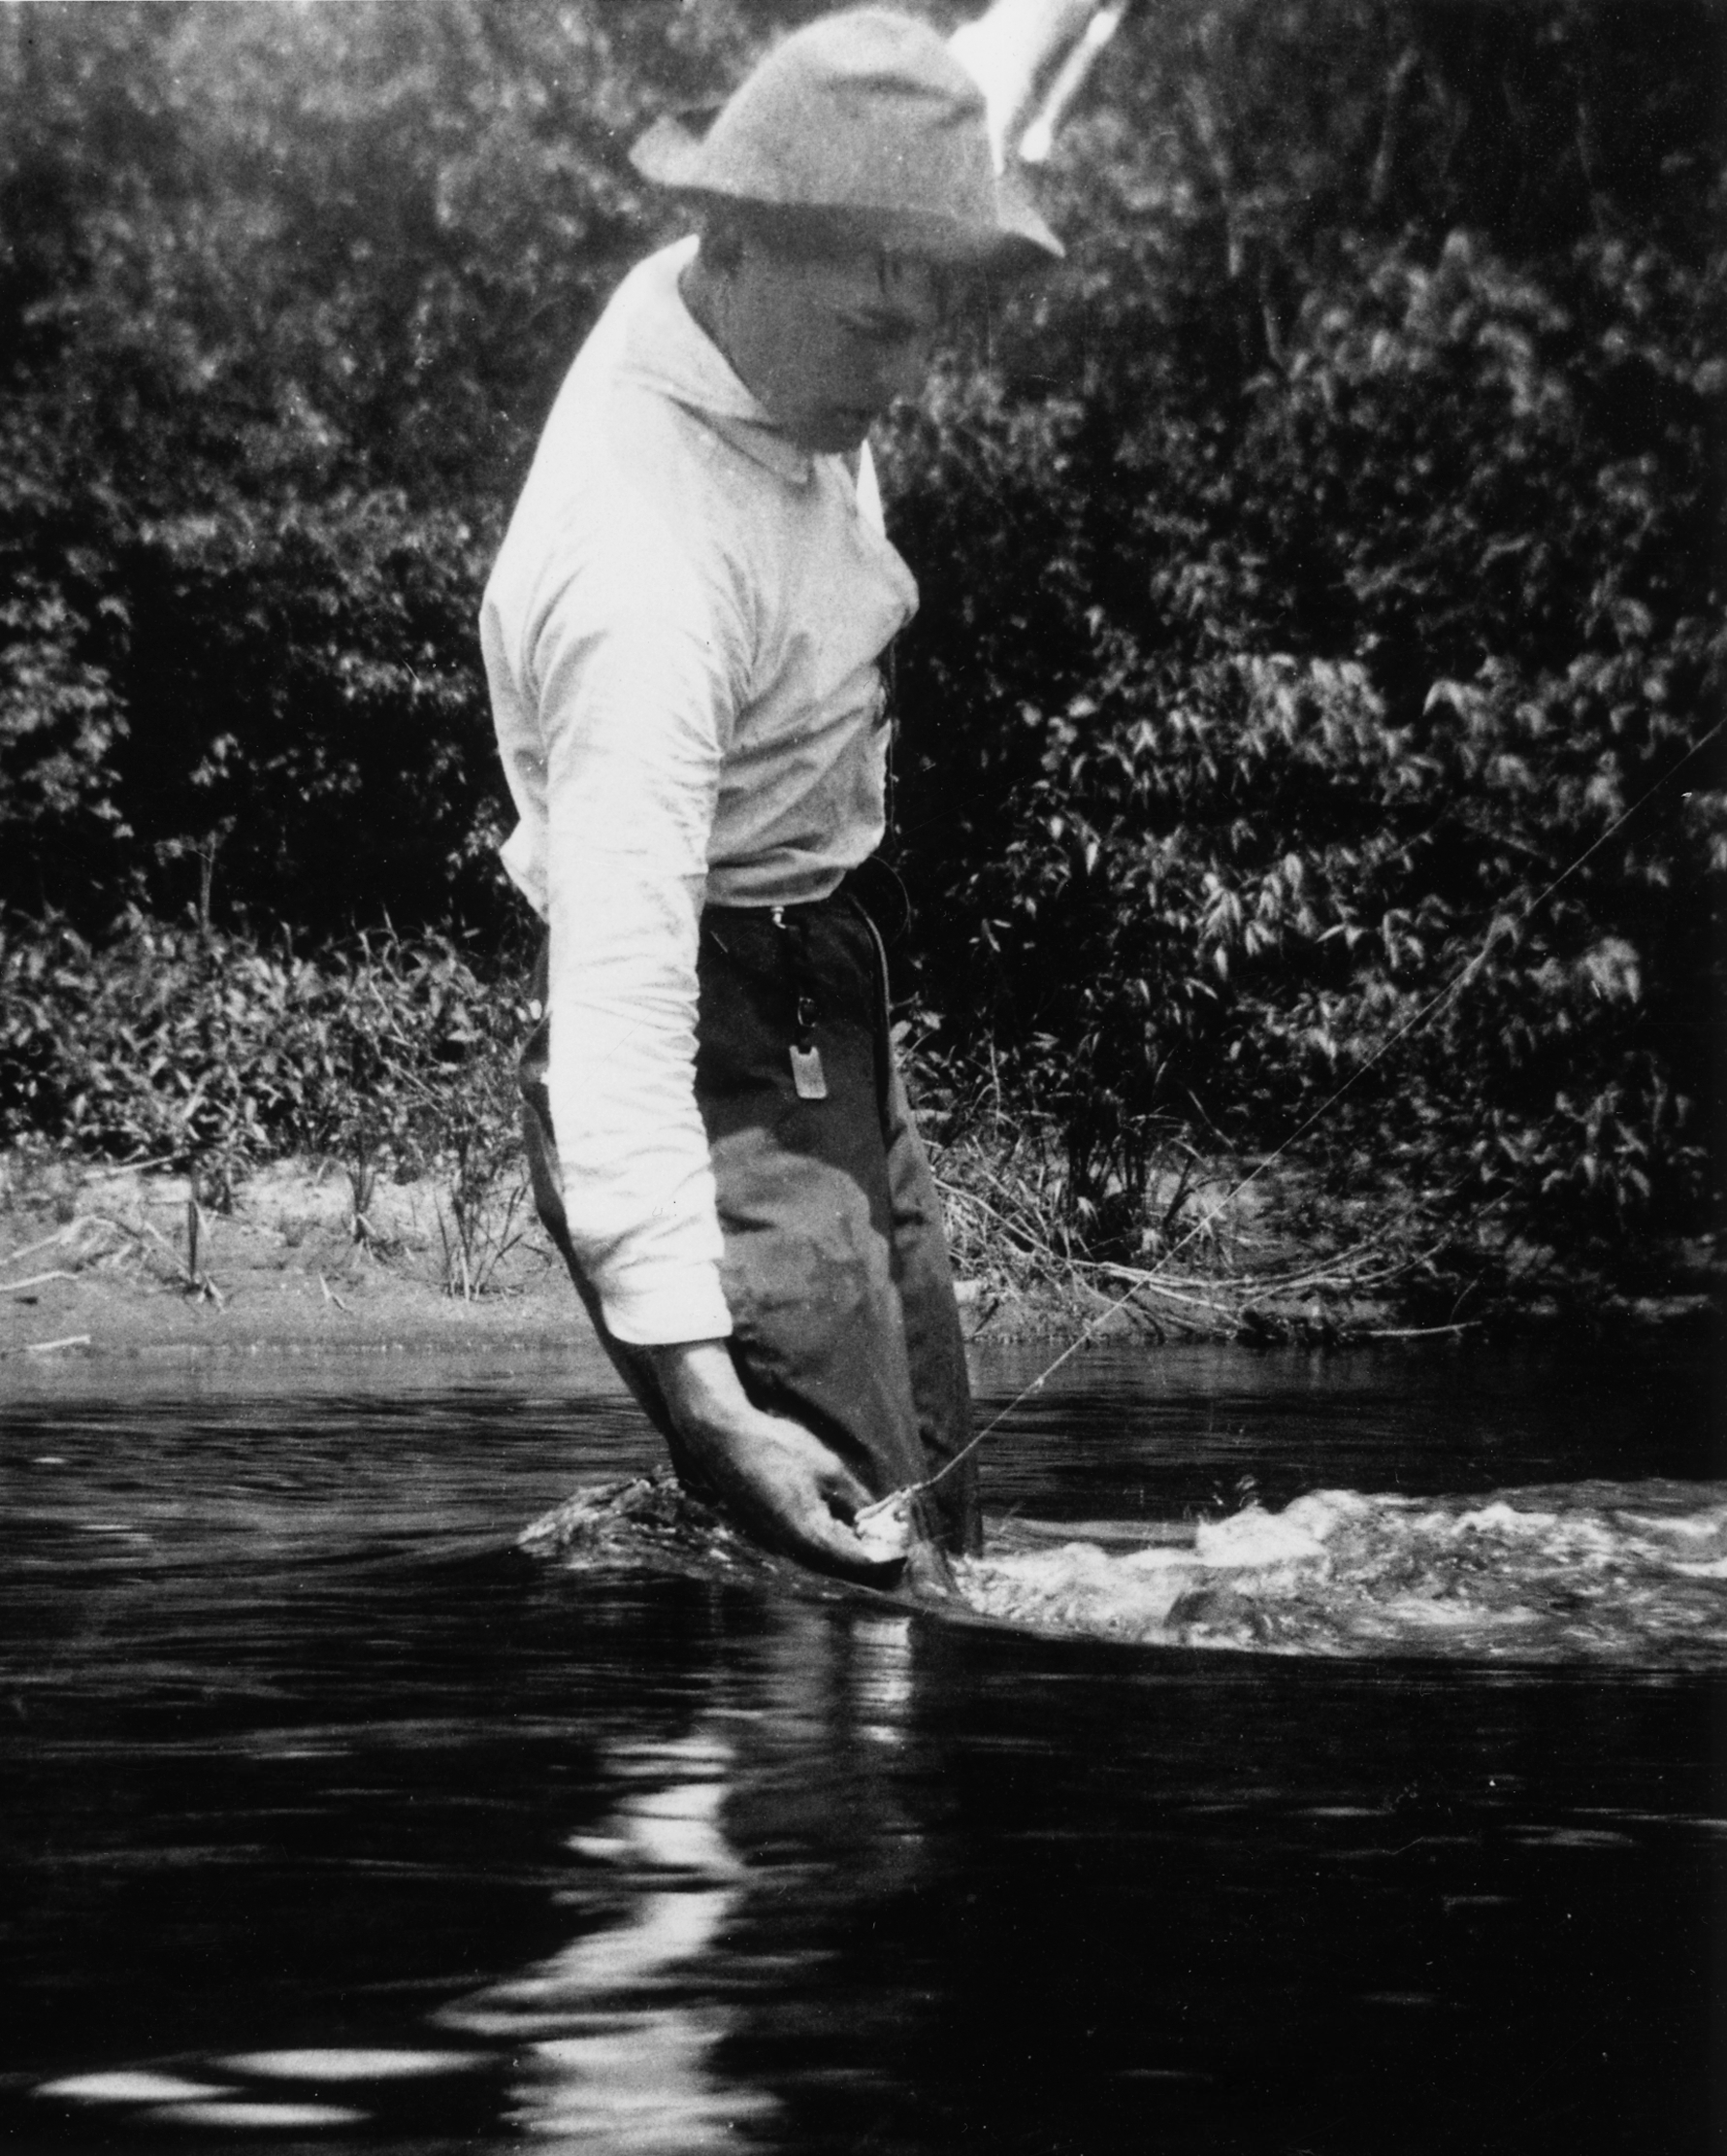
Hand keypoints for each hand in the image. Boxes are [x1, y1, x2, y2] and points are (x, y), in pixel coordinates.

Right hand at [643, 1339, 890, 1575]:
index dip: (887, 1559)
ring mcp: (777, 1546)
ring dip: (852, 1558)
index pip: (859, 1563)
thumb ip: (857, 1499)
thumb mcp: (828, 1467)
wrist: (726, 1440)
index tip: (908, 1552)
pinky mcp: (769, 1537)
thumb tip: (881, 1518)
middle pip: (842, 1572)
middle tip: (899, 1553)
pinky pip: (807, 1553)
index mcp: (810, 1537)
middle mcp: (792, 1551)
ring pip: (824, 1565)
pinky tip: (846, 1533)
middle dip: (873, 1563)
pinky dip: (831, 1549)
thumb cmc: (777, 1448)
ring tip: (878, 1542)